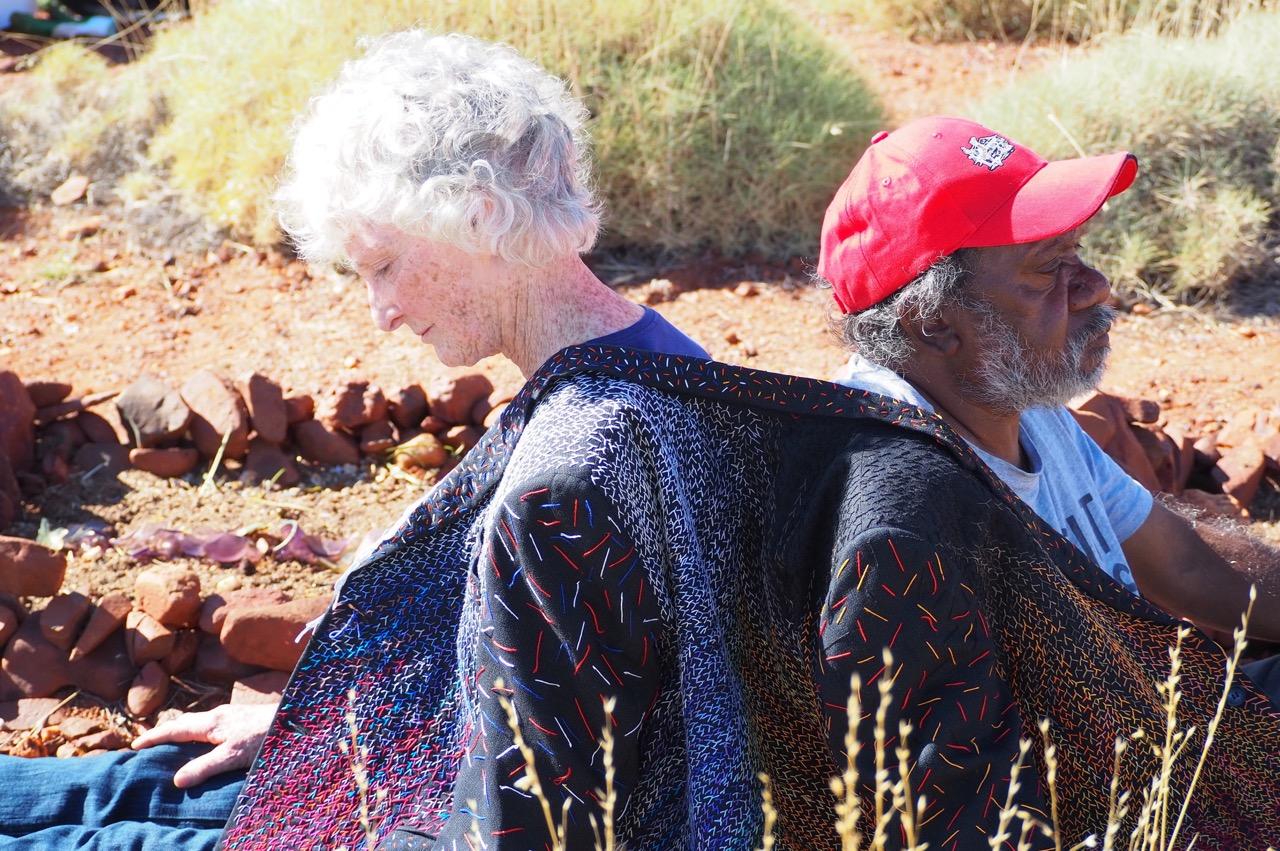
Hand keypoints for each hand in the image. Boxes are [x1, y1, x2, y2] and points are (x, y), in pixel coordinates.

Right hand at [131, 702, 277, 787]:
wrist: (298, 718)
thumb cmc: (265, 736)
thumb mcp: (233, 755)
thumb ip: (205, 767)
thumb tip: (176, 780)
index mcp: (211, 722)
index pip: (175, 729)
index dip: (154, 737)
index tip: (134, 745)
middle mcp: (219, 715)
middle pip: (185, 723)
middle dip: (166, 733)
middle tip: (149, 745)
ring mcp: (232, 715)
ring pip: (200, 724)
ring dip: (184, 733)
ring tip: (174, 745)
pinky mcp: (244, 719)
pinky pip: (213, 726)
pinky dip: (201, 734)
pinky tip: (208, 743)